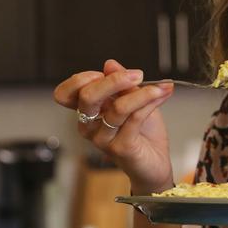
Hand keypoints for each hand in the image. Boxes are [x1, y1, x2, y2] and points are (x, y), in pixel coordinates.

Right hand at [53, 59, 175, 193]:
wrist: (155, 163)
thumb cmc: (142, 133)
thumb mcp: (133, 99)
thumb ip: (121, 83)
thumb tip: (110, 64)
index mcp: (87, 112)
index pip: (65, 94)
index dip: (80, 79)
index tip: (105, 71)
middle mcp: (89, 126)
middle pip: (87, 97)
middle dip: (113, 81)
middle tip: (137, 74)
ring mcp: (102, 139)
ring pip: (117, 108)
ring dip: (142, 93)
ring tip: (160, 87)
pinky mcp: (120, 148)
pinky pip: (134, 118)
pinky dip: (150, 102)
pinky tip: (162, 95)